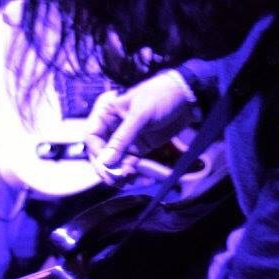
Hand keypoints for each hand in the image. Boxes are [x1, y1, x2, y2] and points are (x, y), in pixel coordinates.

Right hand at [84, 70, 198, 184]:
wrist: (187, 97)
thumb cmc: (160, 96)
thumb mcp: (139, 116)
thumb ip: (122, 139)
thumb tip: (106, 162)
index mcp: (107, 113)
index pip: (92, 136)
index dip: (96, 152)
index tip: (105, 164)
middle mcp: (113, 126)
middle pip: (101, 151)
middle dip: (105, 167)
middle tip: (113, 179)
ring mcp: (127, 138)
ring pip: (114, 160)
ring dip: (116, 172)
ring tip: (124, 181)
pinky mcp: (140, 147)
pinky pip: (129, 162)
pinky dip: (129, 171)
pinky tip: (132, 178)